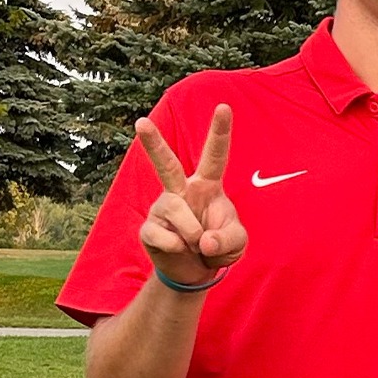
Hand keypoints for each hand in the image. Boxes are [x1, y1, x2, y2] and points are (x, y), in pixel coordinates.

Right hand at [135, 105, 246, 286]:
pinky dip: (180, 249)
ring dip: (194, 235)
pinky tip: (179, 249)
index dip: (220, 131)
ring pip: (177, 211)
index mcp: (208, 186)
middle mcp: (181, 190)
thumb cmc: (218, 245)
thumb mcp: (236, 244)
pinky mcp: (148, 228)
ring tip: (197, 244)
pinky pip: (166, 238)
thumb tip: (202, 240)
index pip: (215, 155)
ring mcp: (162, 207)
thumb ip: (227, 239)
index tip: (224, 106)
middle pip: (167, 164)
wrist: (195, 271)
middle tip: (141, 122)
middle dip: (153, 143)